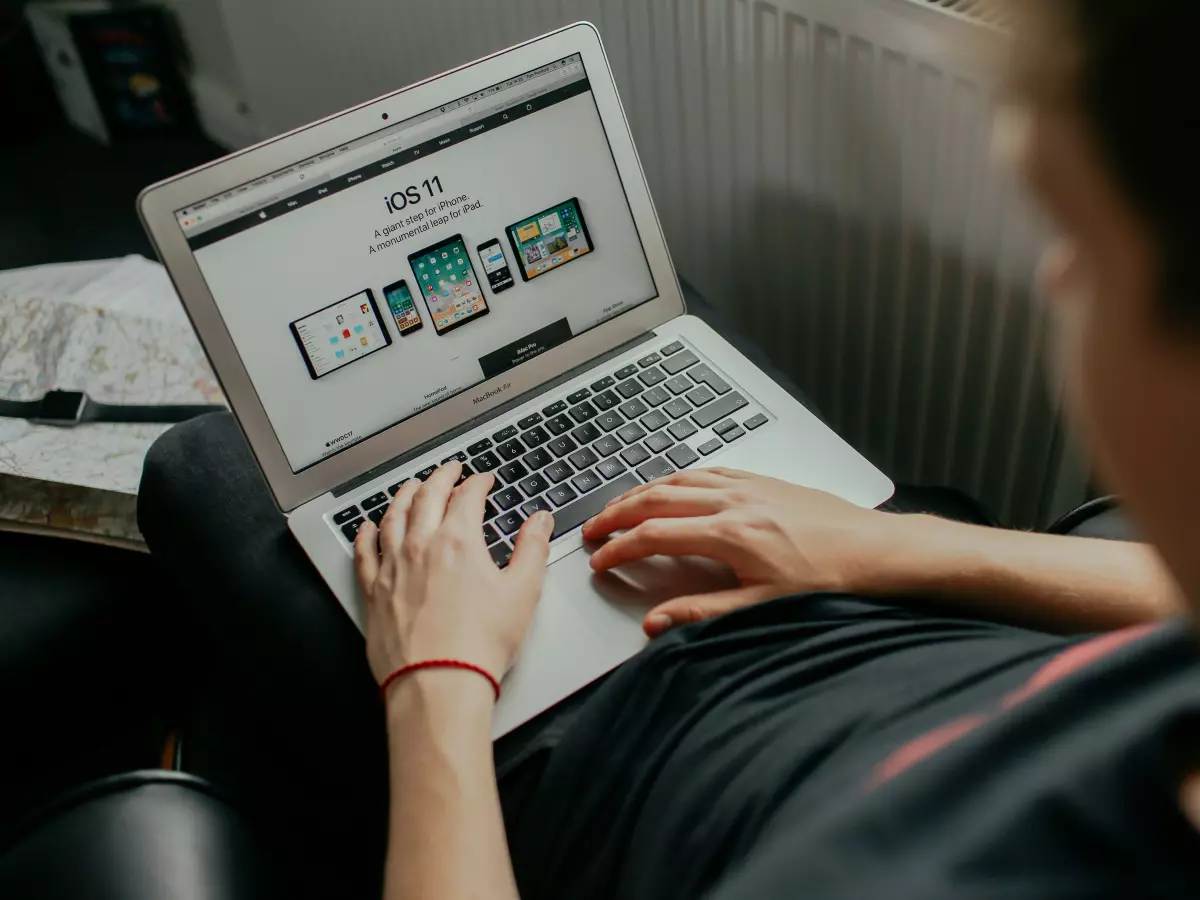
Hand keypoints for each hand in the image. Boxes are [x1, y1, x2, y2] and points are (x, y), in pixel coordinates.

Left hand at [354, 461, 554, 690]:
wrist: (438, 684)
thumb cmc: (479, 644)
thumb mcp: (522, 593)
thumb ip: (532, 549)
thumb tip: (540, 521)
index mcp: (459, 541)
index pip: (468, 496)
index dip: (478, 482)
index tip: (484, 479)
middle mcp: (421, 546)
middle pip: (427, 497)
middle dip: (441, 477)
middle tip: (450, 470)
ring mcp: (393, 567)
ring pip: (393, 517)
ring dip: (403, 495)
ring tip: (410, 486)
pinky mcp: (374, 592)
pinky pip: (364, 552)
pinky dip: (366, 533)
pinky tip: (368, 527)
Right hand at [582, 468, 904, 636]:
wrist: (879, 553)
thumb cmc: (830, 581)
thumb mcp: (763, 607)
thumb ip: (703, 612)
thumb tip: (657, 621)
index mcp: (728, 534)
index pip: (654, 536)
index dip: (619, 549)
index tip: (598, 560)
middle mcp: (734, 501)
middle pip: (657, 498)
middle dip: (618, 513)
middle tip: (592, 529)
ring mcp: (750, 486)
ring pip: (680, 479)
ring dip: (643, 490)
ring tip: (620, 506)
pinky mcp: (766, 481)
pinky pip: (709, 472)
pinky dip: (679, 478)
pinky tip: (674, 486)